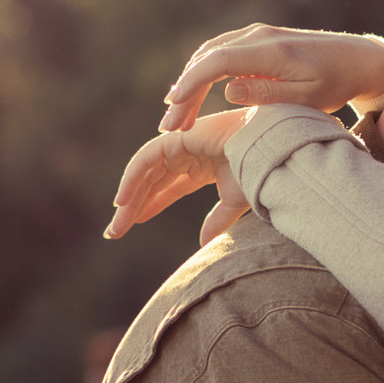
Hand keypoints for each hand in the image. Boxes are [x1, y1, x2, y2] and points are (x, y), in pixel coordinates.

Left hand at [106, 109, 250, 240]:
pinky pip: (145, 160)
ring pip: (145, 173)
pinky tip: (123, 202)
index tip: (132, 225)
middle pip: (152, 181)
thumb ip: (216, 221)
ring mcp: (181, 143)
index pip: (168, 187)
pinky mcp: (176, 138)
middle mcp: (188, 154)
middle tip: (114, 232)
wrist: (269, 150)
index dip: (150, 205)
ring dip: (129, 198)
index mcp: (203, 166)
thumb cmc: (259, 171)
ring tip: (117, 225)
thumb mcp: (233, 202)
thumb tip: (204, 244)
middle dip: (133, 206)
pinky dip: (132, 180)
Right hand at [157, 25, 383, 134]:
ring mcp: (257, 34)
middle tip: (169, 125)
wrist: (358, 59)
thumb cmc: (336, 83)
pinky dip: (203, 72)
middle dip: (184, 92)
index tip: (174, 108)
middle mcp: (259, 36)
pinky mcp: (258, 40)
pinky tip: (193, 92)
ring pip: (210, 54)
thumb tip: (227, 91)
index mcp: (270, 51)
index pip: (218, 62)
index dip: (191, 84)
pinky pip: (221, 53)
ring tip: (176, 114)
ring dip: (190, 82)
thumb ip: (268, 94)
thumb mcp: (307, 96)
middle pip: (207, 59)